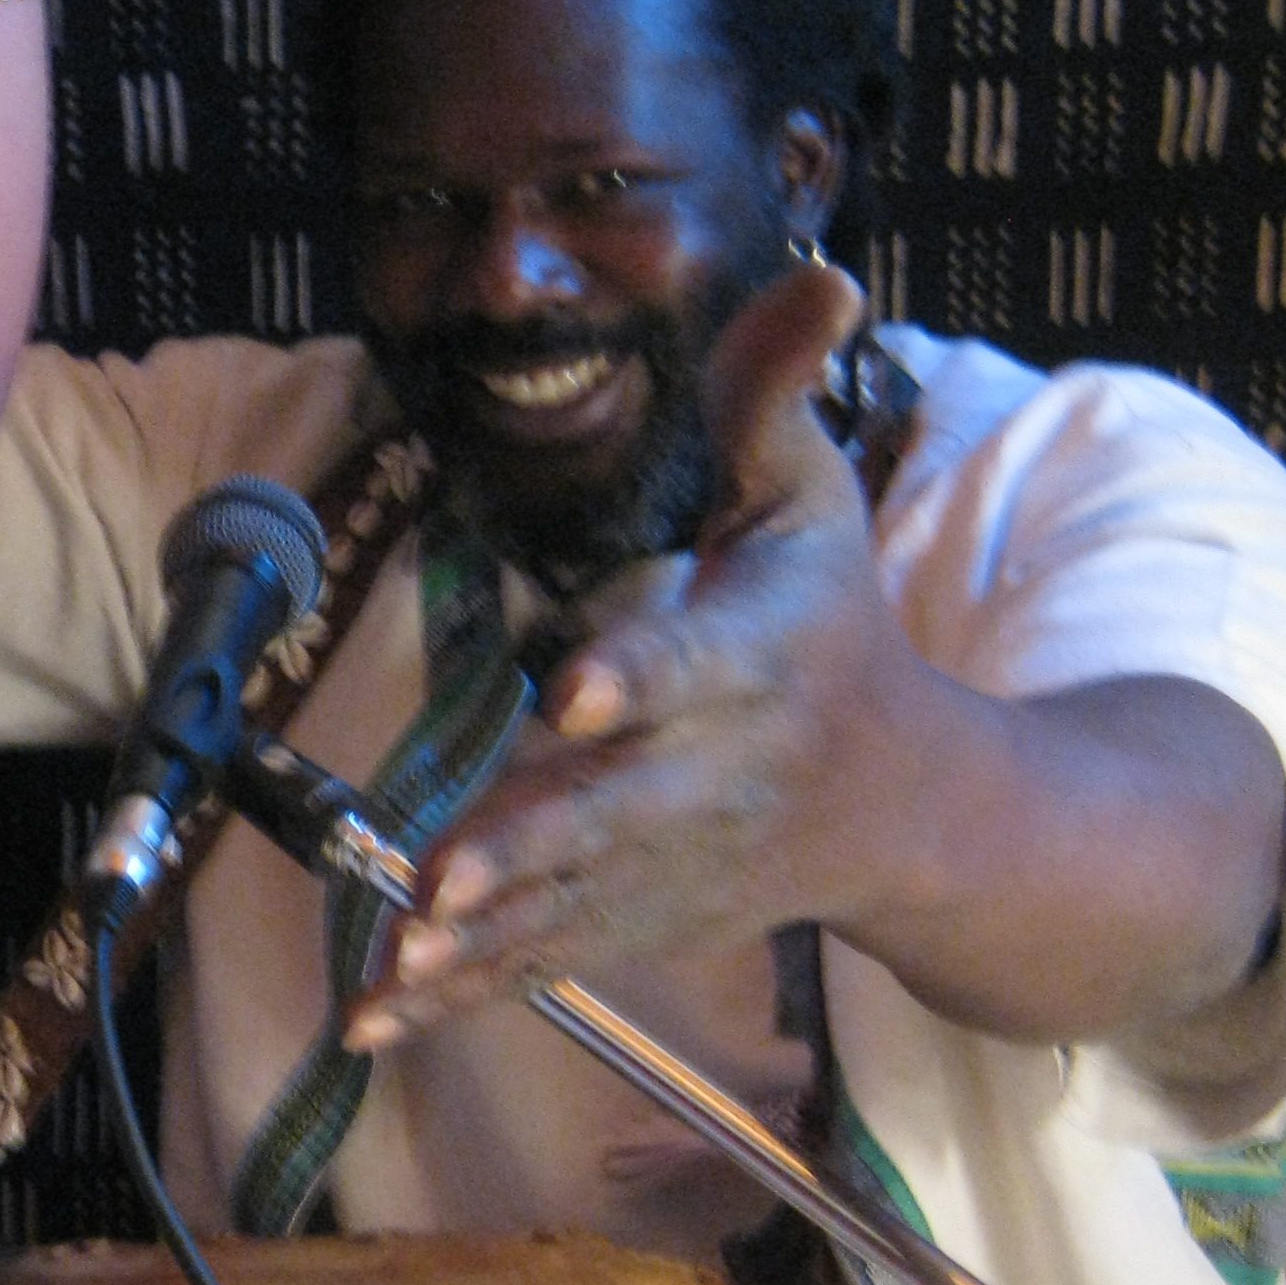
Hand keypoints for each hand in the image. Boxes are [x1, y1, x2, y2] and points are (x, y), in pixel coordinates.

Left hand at [349, 264, 905, 1049]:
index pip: (695, 663)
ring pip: (572, 903)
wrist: (912, 806)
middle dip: (533, 843)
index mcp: (760, 654)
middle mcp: (719, 772)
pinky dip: (463, 995)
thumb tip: (820, 266)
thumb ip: (775, 394)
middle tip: (444, 873)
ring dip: (482, 937)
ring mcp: (675, 865)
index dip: (637, 676)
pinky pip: (544, 964)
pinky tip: (373, 1018)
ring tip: (397, 955)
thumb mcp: (814, 498)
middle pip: (620, 811)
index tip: (572, 692)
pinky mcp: (636, 920)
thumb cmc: (833, 624)